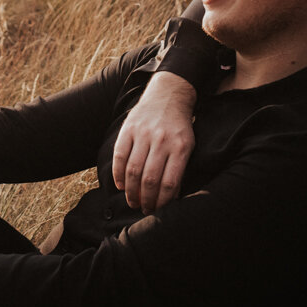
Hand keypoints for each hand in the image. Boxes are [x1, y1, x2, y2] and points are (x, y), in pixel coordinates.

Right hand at [111, 72, 195, 211]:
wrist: (168, 96)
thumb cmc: (179, 127)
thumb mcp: (187, 145)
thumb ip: (179, 169)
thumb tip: (171, 197)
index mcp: (180, 147)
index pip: (169, 182)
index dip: (162, 201)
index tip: (159, 211)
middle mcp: (161, 140)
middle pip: (149, 179)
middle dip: (145, 200)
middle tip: (143, 209)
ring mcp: (143, 133)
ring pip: (133, 170)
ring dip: (131, 191)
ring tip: (132, 201)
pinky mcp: (129, 128)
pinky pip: (120, 155)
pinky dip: (118, 174)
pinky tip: (121, 185)